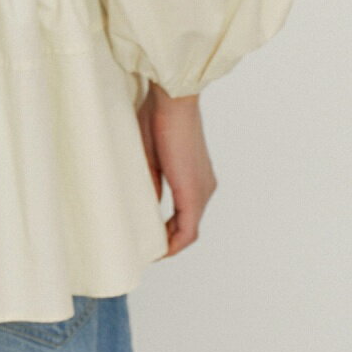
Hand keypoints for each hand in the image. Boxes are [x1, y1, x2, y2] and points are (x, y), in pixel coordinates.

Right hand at [137, 81, 217, 256]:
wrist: (173, 101)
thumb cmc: (158, 117)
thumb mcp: (151, 156)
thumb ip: (154, 182)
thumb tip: (151, 206)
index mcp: (195, 177)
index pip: (186, 215)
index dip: (169, 231)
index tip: (150, 236)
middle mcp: (205, 188)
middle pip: (188, 226)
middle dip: (168, 240)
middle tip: (146, 248)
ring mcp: (202, 191)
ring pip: (189, 230)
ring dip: (171, 242)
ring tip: (150, 251)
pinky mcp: (194, 193)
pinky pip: (188, 229)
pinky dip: (174, 242)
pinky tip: (159, 250)